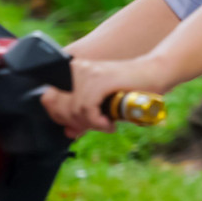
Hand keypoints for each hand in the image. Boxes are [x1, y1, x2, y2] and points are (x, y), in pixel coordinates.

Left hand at [39, 55, 169, 139]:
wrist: (153, 74)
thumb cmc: (128, 89)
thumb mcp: (100, 103)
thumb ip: (82, 115)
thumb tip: (68, 132)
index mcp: (72, 70)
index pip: (49, 98)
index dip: (59, 117)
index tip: (76, 126)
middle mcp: (77, 68)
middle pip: (59, 106)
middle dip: (75, 123)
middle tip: (93, 127)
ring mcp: (88, 72)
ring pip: (74, 110)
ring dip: (90, 124)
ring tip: (105, 124)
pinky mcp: (101, 79)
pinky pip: (87, 109)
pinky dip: (97, 122)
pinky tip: (109, 123)